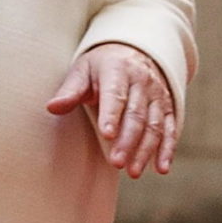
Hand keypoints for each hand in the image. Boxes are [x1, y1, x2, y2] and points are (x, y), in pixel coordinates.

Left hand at [46, 43, 177, 176]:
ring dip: (145, 149)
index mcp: (118, 69)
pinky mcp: (167, 107)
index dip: (112, 114)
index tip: (106, 134)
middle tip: (116, 162)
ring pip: (154, 124)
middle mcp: (142, 81)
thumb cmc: (101, 66)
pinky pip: (170, 129)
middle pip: (136, 114)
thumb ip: (70, 91)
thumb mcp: (83, 70)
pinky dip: (167, 149)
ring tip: (133, 171)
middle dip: (127, 140)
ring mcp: (157, 94)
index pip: (115, 94)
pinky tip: (161, 169)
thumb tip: (51, 108)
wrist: (132, 51)